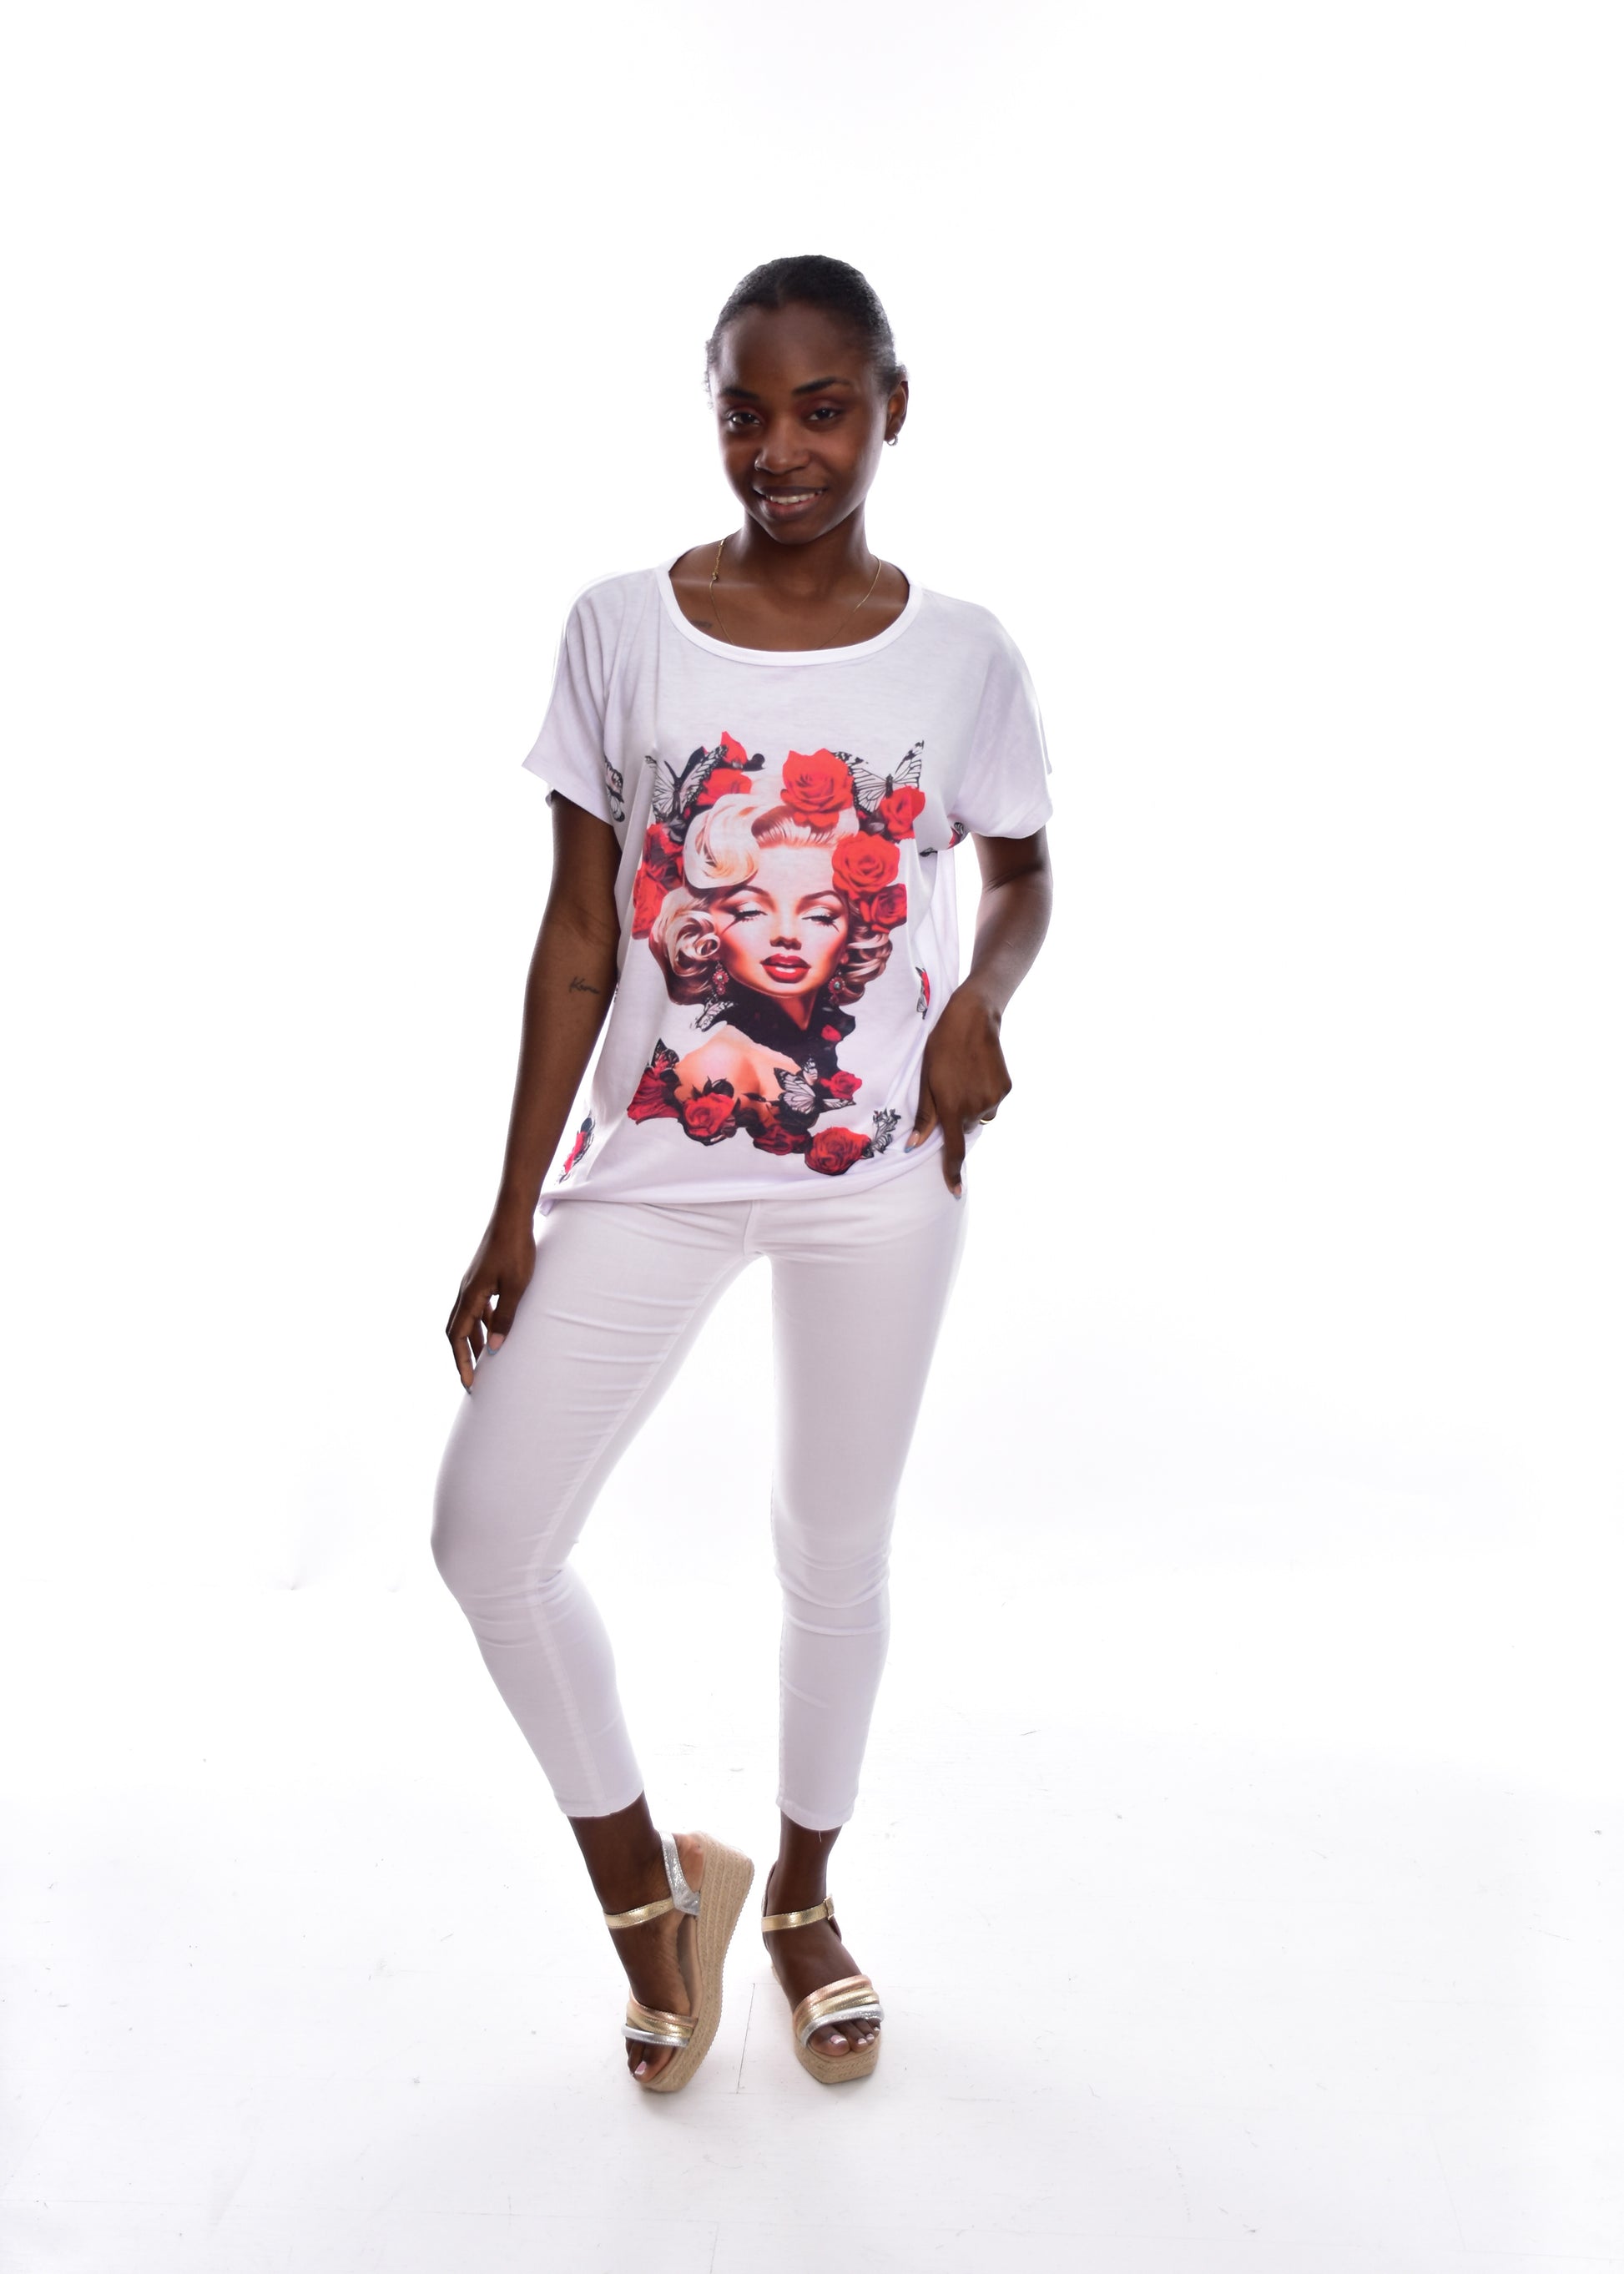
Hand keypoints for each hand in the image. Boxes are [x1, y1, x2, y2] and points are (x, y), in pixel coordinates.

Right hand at [445, 1208, 536, 1389]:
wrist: (512, 1216)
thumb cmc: (516, 1250)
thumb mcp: (515, 1288)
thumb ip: (504, 1319)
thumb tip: (495, 1350)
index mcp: (469, 1296)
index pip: (458, 1337)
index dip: (462, 1362)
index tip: (469, 1383)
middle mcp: (465, 1291)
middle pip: (456, 1331)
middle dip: (463, 1356)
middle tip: (474, 1378)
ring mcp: (472, 1284)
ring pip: (467, 1319)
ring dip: (474, 1340)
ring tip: (486, 1359)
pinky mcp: (481, 1277)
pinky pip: (477, 1307)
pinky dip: (482, 1323)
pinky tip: (496, 1328)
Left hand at [904, 981, 1010, 1194]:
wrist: (974, 1018)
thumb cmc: (941, 1047)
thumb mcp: (926, 1080)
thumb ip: (924, 1116)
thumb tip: (914, 1145)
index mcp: (952, 1109)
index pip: (953, 1150)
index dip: (953, 1172)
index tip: (955, 1191)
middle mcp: (975, 1108)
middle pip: (965, 1128)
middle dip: (958, 1118)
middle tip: (950, 1090)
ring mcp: (993, 1099)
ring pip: (981, 1116)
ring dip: (973, 1106)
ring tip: (965, 1077)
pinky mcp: (1006, 1088)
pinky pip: (993, 1102)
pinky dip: (985, 1094)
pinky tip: (979, 1071)